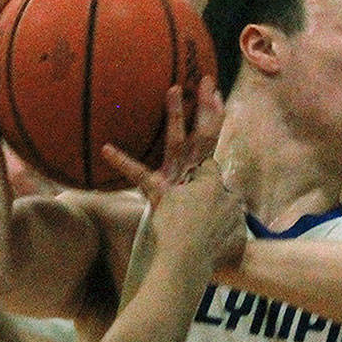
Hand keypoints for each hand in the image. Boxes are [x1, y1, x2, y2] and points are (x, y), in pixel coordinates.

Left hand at [102, 76, 244, 270]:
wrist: (198, 261)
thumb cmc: (216, 251)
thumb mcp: (234, 231)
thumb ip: (233, 216)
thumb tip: (233, 206)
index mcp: (214, 182)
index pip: (214, 145)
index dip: (216, 118)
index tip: (216, 97)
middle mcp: (199, 176)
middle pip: (205, 135)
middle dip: (207, 106)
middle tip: (206, 81)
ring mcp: (178, 183)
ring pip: (177, 143)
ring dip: (176, 116)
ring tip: (172, 90)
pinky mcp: (160, 195)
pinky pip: (139, 176)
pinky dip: (123, 162)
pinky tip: (107, 149)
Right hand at [150, 157, 246, 272]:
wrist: (183, 264)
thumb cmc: (170, 228)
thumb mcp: (160, 198)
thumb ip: (152, 178)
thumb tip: (125, 160)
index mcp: (212, 183)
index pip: (210, 165)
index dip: (198, 173)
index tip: (188, 183)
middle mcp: (230, 198)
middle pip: (223, 188)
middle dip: (211, 193)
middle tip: (192, 207)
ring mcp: (238, 220)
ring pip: (231, 209)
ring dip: (220, 212)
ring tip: (200, 226)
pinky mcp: (240, 239)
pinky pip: (235, 230)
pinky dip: (226, 233)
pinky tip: (210, 241)